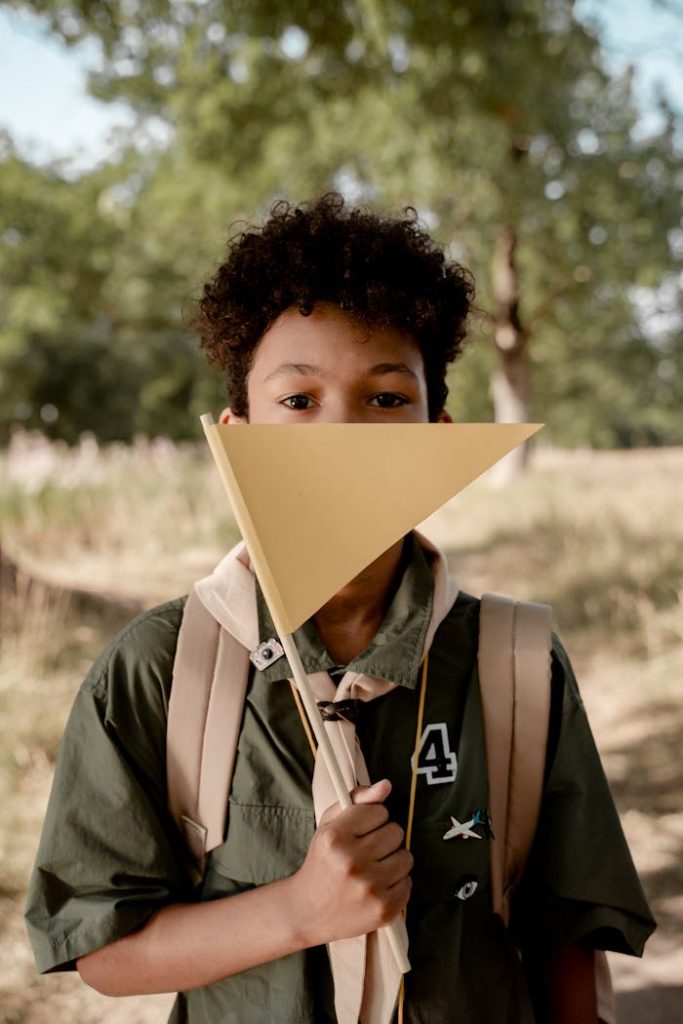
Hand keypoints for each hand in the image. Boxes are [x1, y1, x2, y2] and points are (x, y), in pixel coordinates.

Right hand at [291, 779, 412, 946]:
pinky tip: (378, 886)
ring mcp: (369, 888)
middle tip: (366, 851)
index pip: (379, 811)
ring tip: (373, 868)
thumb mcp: (329, 824)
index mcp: (335, 837)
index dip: (371, 819)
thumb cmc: (322, 862)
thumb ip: (357, 798)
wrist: (308, 911)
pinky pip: (408, 882)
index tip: (360, 831)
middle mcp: (352, 862)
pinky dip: (396, 883)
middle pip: (396, 831)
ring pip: (406, 856)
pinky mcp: (384, 909)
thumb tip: (386, 785)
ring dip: (393, 860)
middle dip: (383, 838)